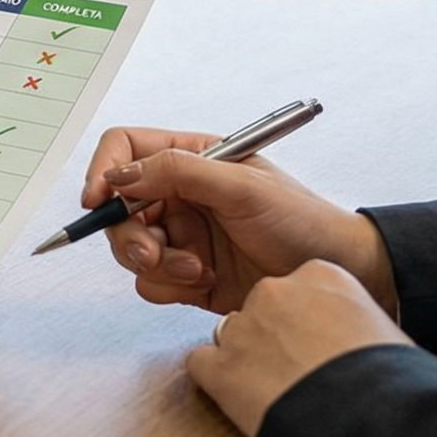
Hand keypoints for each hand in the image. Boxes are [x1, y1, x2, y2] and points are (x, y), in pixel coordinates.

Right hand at [81, 126, 396, 315]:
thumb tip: (121, 175)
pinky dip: (170, 286)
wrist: (338, 274)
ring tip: (198, 269)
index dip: (104, 171)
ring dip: (157, 263)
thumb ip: (180, 173)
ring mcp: (182, 236)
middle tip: (152, 253)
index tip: (98, 200)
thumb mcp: (243, 186)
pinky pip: (151, 282)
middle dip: (130, 234)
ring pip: (131, 249)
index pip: (126, 150)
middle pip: (119, 207)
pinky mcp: (187, 274)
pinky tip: (206, 281)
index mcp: (191, 159)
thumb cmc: (302, 221)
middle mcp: (180, 194)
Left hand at [188, 260, 413, 436]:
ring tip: (277, 387)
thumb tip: (351, 333)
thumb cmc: (389, 377)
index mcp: (321, 275)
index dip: (306, 318)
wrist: (369, 411)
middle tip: (297, 366)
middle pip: (263, 308)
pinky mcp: (220, 366)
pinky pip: (203, 364)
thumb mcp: (379, 328)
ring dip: (249, 358)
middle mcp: (275, 291)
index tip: (318, 338)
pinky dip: (219, 381)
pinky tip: (245, 397)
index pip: (298, 286)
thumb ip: (350, 317)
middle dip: (274, 336)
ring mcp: (243, 327)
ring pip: (232, 334)